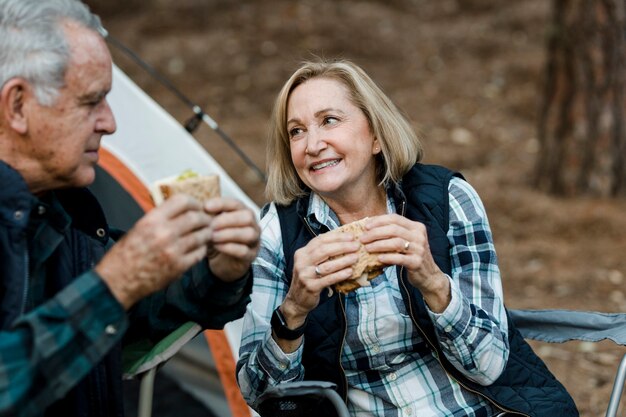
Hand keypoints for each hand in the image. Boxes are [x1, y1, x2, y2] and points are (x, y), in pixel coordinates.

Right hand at [96, 194, 212, 308]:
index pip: (182, 201)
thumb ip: (161, 217)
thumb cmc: (127, 253)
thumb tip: (182, 209)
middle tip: (206, 221)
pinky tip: (198, 248)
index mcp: (152, 220)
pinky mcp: (179, 267)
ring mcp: (173, 251)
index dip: (194, 202)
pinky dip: (202, 249)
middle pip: (196, 217)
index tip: (197, 207)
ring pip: (202, 235)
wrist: (118, 280)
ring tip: (205, 234)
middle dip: (204, 218)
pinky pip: (200, 253)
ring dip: (206, 233)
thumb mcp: (140, 227)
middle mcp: (164, 233)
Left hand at [204, 198, 259, 281]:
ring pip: (248, 233)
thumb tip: (199, 208)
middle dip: (227, 220)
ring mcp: (254, 240)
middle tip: (211, 225)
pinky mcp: (251, 256)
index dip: (222, 204)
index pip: (236, 203)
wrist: (222, 261)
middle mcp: (252, 224)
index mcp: (242, 212)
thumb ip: (209, 216)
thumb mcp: (212, 225)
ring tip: (212, 237)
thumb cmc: (217, 238)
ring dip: (228, 234)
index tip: (206, 207)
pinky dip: (229, 247)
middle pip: (247, 217)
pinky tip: (217, 246)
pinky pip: (244, 251)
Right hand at [280, 231, 359, 326]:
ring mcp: (305, 275)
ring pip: (327, 266)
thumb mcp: (309, 263)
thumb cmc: (308, 278)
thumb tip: (341, 240)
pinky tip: (349, 272)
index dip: (336, 237)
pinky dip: (340, 275)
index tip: (350, 236)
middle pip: (323, 250)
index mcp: (302, 253)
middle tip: (356, 246)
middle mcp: (302, 262)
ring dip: (343, 261)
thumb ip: (321, 252)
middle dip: (342, 246)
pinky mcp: (311, 287)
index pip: (320, 240)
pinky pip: (328, 279)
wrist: (297, 299)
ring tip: (356, 258)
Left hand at [360, 214, 450, 311]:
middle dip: (375, 233)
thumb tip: (370, 226)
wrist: (429, 275)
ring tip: (367, 248)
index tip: (366, 226)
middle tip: (362, 238)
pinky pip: (399, 258)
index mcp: (416, 227)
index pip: (395, 218)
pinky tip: (378, 258)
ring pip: (396, 243)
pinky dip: (387, 257)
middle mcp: (419, 236)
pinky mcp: (417, 262)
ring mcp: (419, 249)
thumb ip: (394, 233)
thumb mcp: (407, 241)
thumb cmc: (412, 256)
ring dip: (378, 245)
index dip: (379, 221)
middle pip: (394, 229)